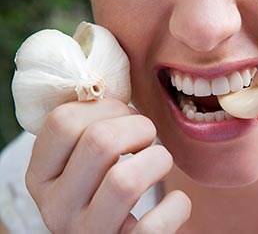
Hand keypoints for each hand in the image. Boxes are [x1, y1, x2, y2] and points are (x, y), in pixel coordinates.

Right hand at [25, 99, 190, 232]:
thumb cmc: (102, 183)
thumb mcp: (82, 158)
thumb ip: (88, 124)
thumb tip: (109, 79)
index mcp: (41, 175)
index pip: (63, 120)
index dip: (107, 106)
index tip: (124, 114)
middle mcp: (56, 207)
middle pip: (100, 142)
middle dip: (139, 126)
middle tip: (147, 134)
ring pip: (125, 181)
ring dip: (158, 158)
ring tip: (159, 160)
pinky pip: (155, 225)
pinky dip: (176, 205)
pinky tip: (175, 200)